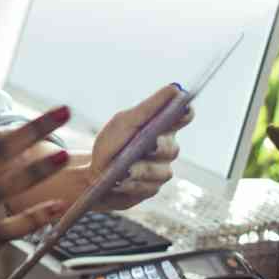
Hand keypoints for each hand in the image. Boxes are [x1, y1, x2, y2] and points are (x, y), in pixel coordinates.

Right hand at [0, 107, 73, 278]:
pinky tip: (56, 207)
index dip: (15, 129)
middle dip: (36, 128)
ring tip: (62, 155)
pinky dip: (38, 216)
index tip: (38, 122)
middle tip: (61, 112)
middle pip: (3, 150)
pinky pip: (15, 226)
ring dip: (40, 168)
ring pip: (11, 185)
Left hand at [88, 85, 192, 210]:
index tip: (184, 108)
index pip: (181, 118)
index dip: (185, 113)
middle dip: (159, 147)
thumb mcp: (124, 122)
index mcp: (161, 128)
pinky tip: (121, 182)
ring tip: (126, 169)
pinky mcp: (151, 190)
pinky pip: (148, 188)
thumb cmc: (111, 144)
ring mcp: (160, 171)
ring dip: (142, 169)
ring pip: (161, 171)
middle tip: (151, 144)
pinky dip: (132, 184)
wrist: (93, 175)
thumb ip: (148, 108)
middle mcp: (165, 150)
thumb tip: (174, 89)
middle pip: (171, 148)